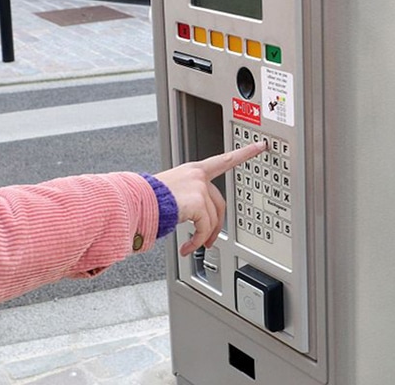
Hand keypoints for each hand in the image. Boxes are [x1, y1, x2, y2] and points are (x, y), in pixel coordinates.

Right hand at [155, 141, 266, 255]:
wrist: (134, 203)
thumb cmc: (147, 200)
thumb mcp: (171, 192)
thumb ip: (189, 200)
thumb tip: (198, 222)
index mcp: (193, 170)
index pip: (224, 159)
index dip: (244, 153)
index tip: (259, 146)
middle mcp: (198, 176)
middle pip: (220, 203)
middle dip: (216, 225)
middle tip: (210, 240)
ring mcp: (199, 187)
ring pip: (212, 218)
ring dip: (203, 237)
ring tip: (193, 247)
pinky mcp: (197, 201)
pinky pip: (205, 227)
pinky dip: (198, 241)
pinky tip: (188, 248)